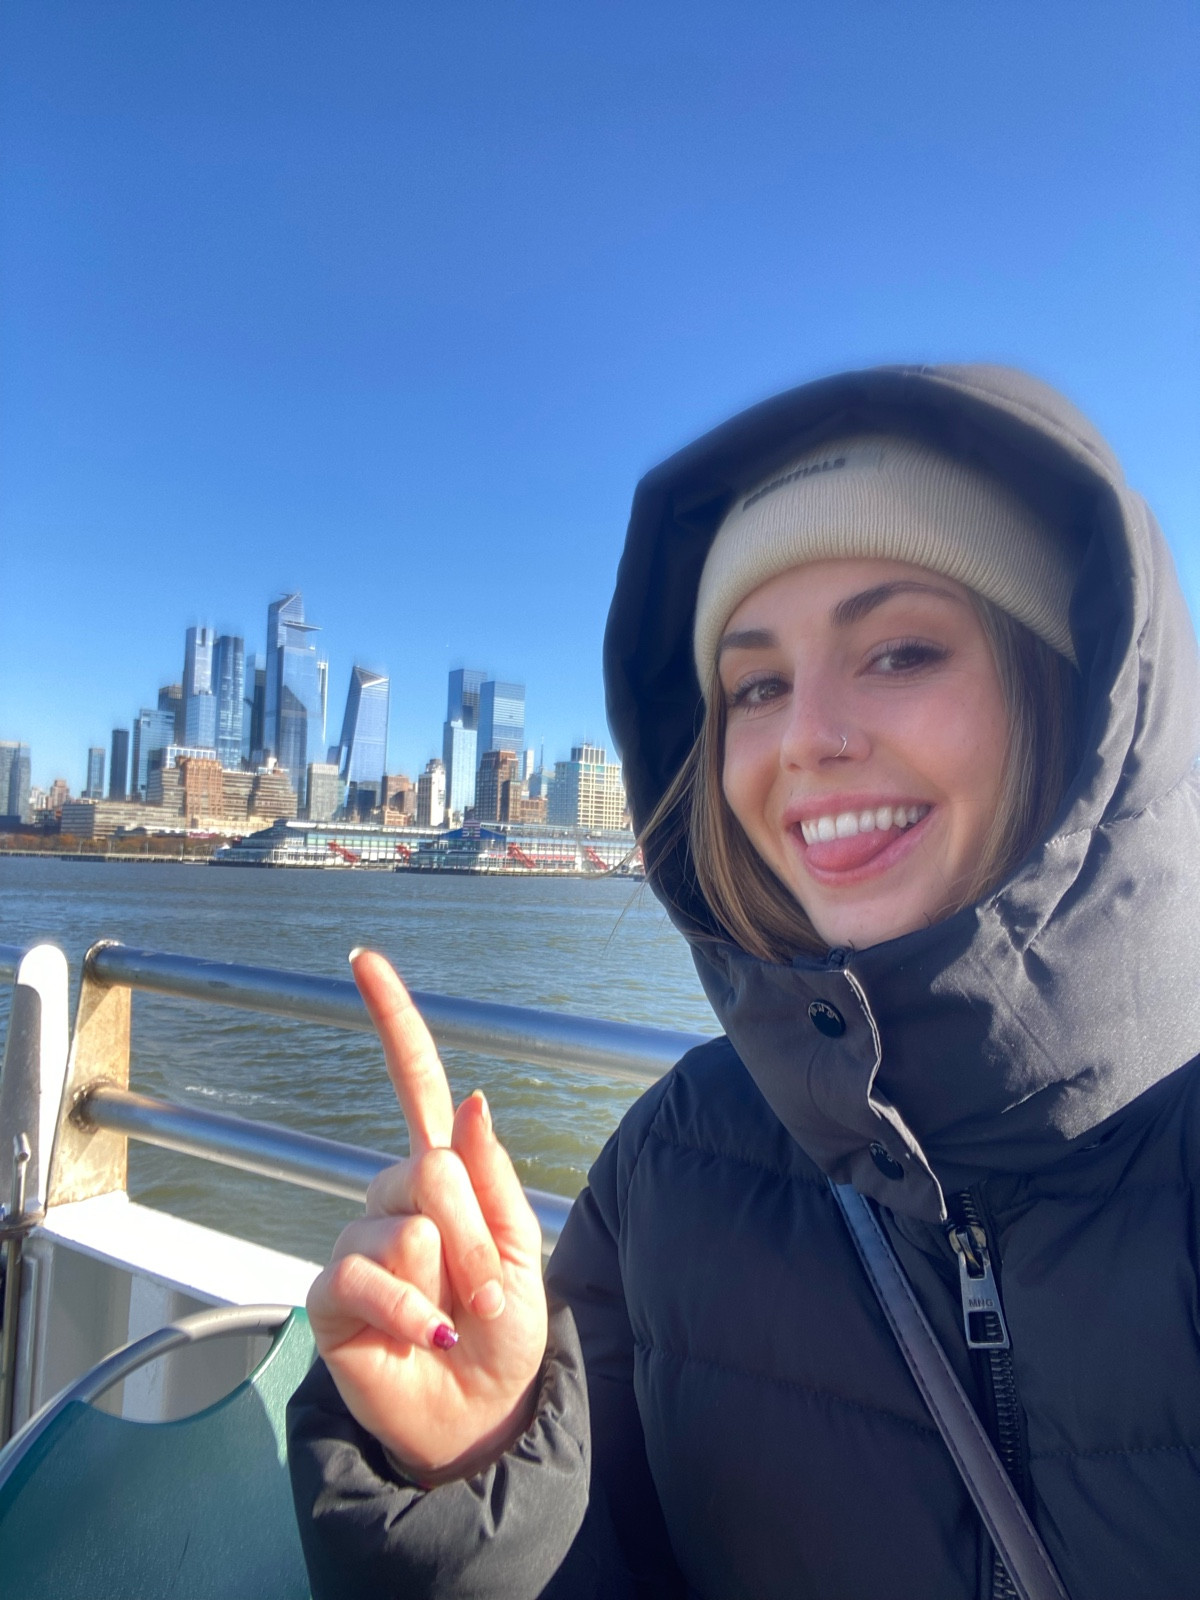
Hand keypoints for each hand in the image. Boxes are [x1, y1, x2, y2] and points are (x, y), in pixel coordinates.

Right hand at [306, 949, 547, 1482]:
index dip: (392, 1020)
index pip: (418, 1084)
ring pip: (406, 1225)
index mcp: (444, 1173)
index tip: (362, 958)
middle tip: (482, 1285)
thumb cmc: (505, 1330)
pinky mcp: (331, 1294)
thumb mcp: (523, 1250)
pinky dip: (409, 1313)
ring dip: (447, 1278)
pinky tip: (425, 1337)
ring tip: (451, 1316)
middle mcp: (392, 1196)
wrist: (482, 1414)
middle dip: (474, 1233)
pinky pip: (369, 1278)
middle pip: (429, 1168)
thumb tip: (477, 1098)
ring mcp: (357, 1241)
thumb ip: (494, 1178)